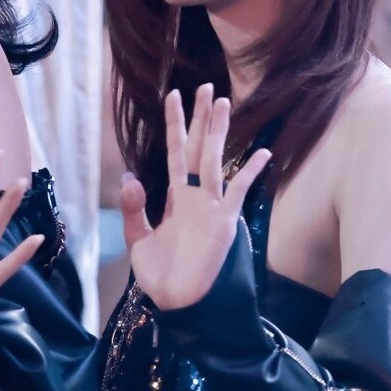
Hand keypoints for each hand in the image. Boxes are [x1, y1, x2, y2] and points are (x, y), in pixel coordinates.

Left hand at [119, 84, 271, 310]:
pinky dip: (247, 173)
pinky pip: (237, 193)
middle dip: (200, 119)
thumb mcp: (137, 238)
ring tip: (222, 102)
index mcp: (175, 198)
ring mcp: (211, 208)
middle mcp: (194, 197)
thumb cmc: (160, 275)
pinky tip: (259, 152)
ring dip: (217, 133)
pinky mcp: (223, 223)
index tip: (173, 96)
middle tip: (205, 86)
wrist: (176, 304)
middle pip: (197, 149)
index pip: (175, 153)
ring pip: (214, 161)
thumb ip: (133, 208)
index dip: (174, 125)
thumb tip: (130, 177)